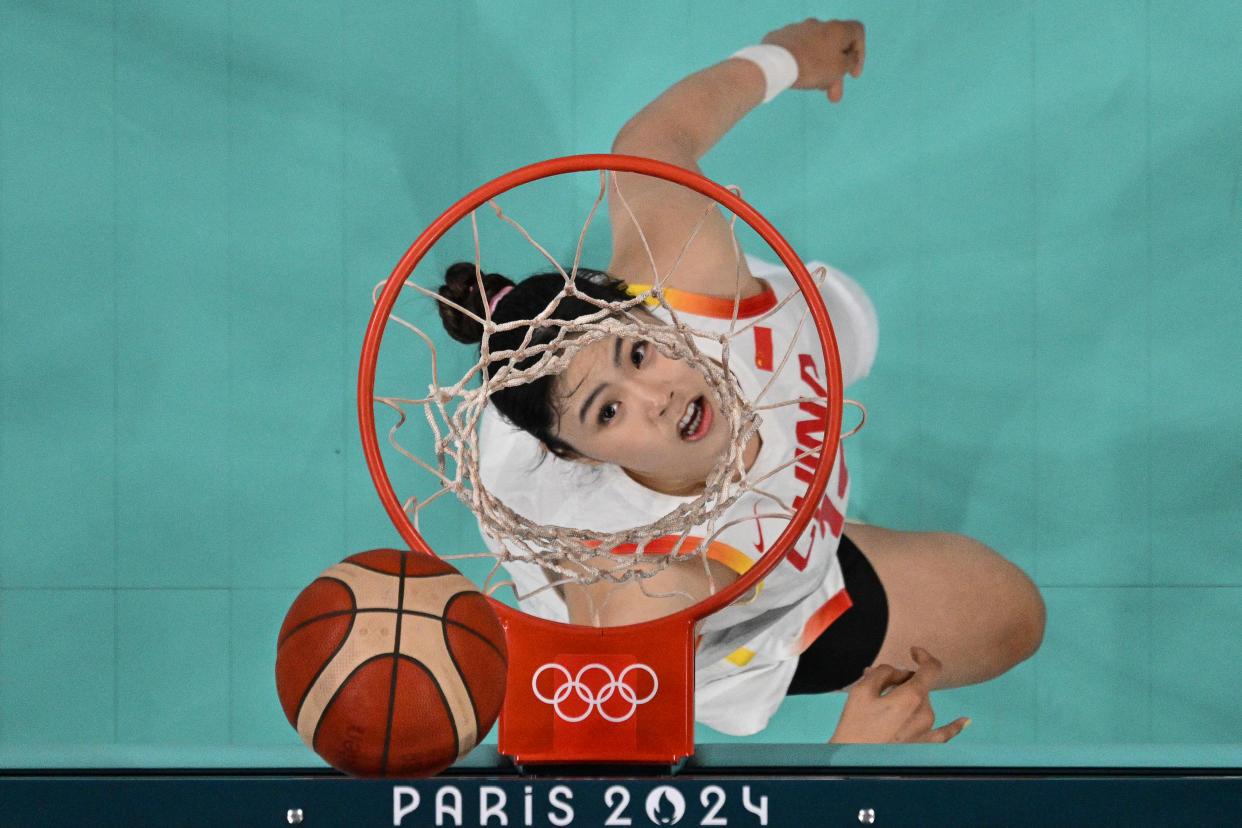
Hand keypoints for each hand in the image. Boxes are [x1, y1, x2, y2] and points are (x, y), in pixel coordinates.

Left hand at [761, 18, 864, 102]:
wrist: (776, 64)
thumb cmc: (812, 67)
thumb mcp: (839, 69)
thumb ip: (850, 62)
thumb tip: (850, 58)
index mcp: (836, 29)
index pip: (857, 32)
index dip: (859, 53)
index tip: (852, 74)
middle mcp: (818, 25)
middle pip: (833, 47)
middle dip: (835, 72)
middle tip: (833, 95)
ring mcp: (798, 29)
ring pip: (815, 51)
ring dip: (819, 70)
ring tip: (815, 88)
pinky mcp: (781, 37)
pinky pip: (797, 50)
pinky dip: (801, 63)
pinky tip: (797, 77)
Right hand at [828, 648, 970, 742]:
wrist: (854, 763)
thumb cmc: (855, 726)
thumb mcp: (862, 690)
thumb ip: (883, 673)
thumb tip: (898, 672)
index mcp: (912, 696)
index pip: (930, 668)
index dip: (923, 656)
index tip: (913, 652)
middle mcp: (925, 712)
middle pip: (919, 686)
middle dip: (901, 682)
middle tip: (876, 686)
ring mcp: (928, 731)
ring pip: (922, 705)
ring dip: (908, 700)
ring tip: (881, 707)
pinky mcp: (926, 747)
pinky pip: (945, 733)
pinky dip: (955, 725)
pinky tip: (966, 721)